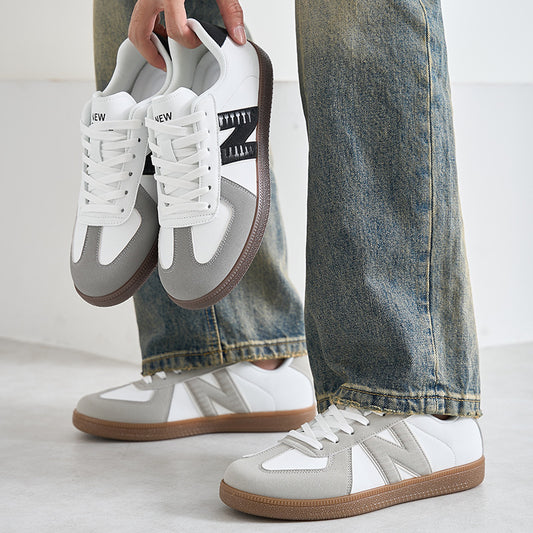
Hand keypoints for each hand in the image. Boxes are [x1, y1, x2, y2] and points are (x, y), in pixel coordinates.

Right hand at [128, 0, 245, 69]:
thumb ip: (230, 9)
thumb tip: (238, 35)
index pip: (174, 29)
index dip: (187, 41)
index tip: (198, 40)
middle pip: (139, 32)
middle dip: (152, 54)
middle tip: (166, 64)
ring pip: (135, 24)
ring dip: (147, 41)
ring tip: (164, 52)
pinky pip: (140, 12)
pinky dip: (149, 25)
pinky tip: (164, 28)